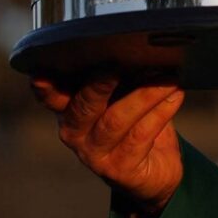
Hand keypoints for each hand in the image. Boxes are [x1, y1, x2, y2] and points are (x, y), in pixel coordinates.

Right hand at [31, 75, 184, 212]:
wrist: (156, 170)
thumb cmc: (137, 122)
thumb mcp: (125, 96)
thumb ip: (122, 76)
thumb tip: (139, 47)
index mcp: (70, 109)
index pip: (52, 96)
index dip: (45, 87)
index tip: (41, 75)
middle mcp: (75, 132)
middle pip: (83, 106)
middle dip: (100, 85)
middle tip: (117, 67)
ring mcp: (95, 153)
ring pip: (116, 120)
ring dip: (145, 95)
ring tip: (168, 78)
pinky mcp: (120, 169)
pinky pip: (141, 135)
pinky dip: (161, 112)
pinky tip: (175, 95)